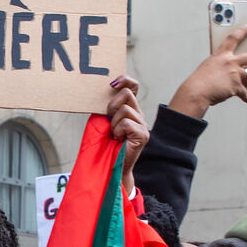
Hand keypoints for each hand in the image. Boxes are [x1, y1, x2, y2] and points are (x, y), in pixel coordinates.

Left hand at [106, 75, 148, 191]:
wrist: (110, 165)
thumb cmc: (104, 144)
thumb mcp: (102, 121)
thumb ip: (105, 107)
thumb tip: (105, 91)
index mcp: (129, 109)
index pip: (133, 86)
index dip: (125, 80)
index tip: (112, 84)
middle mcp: (138, 114)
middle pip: (127, 94)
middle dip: (112, 105)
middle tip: (109, 121)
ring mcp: (143, 124)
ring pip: (125, 109)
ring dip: (113, 123)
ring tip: (114, 134)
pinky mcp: (143, 134)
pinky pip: (126, 123)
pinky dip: (118, 130)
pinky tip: (118, 139)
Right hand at [167, 25, 246, 117]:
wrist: (195, 92)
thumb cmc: (198, 82)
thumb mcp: (208, 67)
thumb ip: (220, 67)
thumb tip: (229, 74)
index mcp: (221, 55)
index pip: (234, 38)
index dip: (243, 31)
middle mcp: (230, 62)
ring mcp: (234, 74)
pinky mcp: (236, 87)